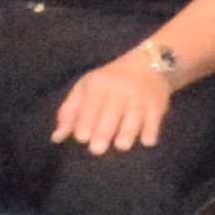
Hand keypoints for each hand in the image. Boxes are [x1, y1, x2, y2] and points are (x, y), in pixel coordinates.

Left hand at [55, 51, 176, 153]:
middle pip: (112, 111)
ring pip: (134, 115)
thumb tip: (56, 138)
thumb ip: (70, 112)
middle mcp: (120, 88)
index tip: (81, 137)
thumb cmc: (109, 82)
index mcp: (98, 84)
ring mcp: (140, 96)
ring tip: (121, 145)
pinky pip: (154, 118)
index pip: (91, 104)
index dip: (86, 121)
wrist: (148, 64)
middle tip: (97, 149)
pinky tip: (146, 141)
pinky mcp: (157, 103)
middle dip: (104, 131)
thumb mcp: (86, 88)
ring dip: (128, 132)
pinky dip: (151, 130)